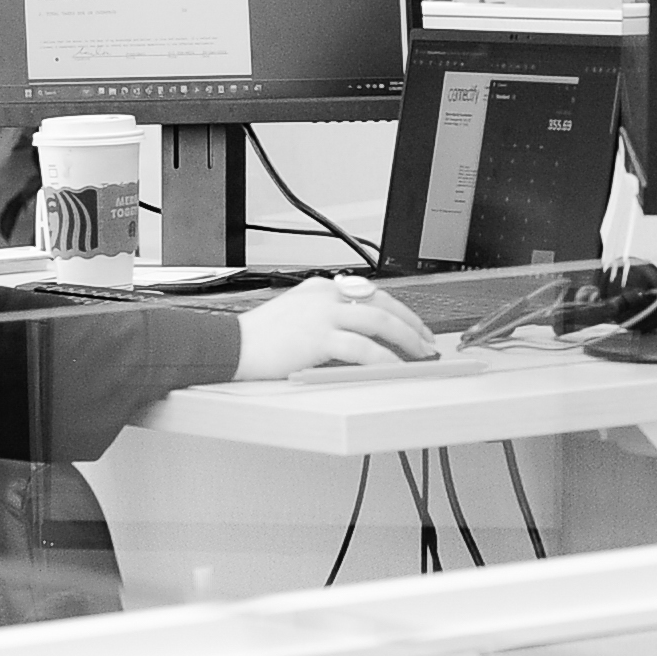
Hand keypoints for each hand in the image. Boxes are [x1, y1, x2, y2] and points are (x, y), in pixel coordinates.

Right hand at [233, 276, 440, 378]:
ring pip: (380, 320)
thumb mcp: (296, 316)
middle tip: (426, 340)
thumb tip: (357, 337)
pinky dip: (385, 358)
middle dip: (411, 322)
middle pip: (382, 303)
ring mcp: (323, 314)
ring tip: (420, 353)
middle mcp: (326, 295)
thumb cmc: (258, 339)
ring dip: (406, 338)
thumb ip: (325, 318)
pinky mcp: (319, 337)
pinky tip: (395, 367)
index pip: (370, 293)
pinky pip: (363, 347)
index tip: (412, 324)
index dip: (397, 309)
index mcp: (321, 288)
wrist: (230, 346)